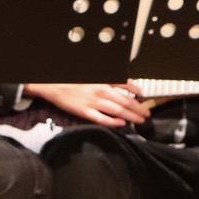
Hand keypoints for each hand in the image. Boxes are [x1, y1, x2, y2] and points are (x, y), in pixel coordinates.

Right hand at [27, 82, 149, 126]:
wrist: (51, 83)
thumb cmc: (72, 78)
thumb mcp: (93, 74)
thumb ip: (109, 79)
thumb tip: (126, 82)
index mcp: (103, 81)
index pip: (126, 87)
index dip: (137, 93)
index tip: (143, 97)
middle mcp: (101, 92)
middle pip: (125, 102)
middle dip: (138, 109)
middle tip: (147, 114)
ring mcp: (93, 103)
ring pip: (118, 111)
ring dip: (131, 116)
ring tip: (139, 120)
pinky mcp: (84, 112)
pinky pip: (102, 119)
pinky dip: (113, 122)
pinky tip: (121, 124)